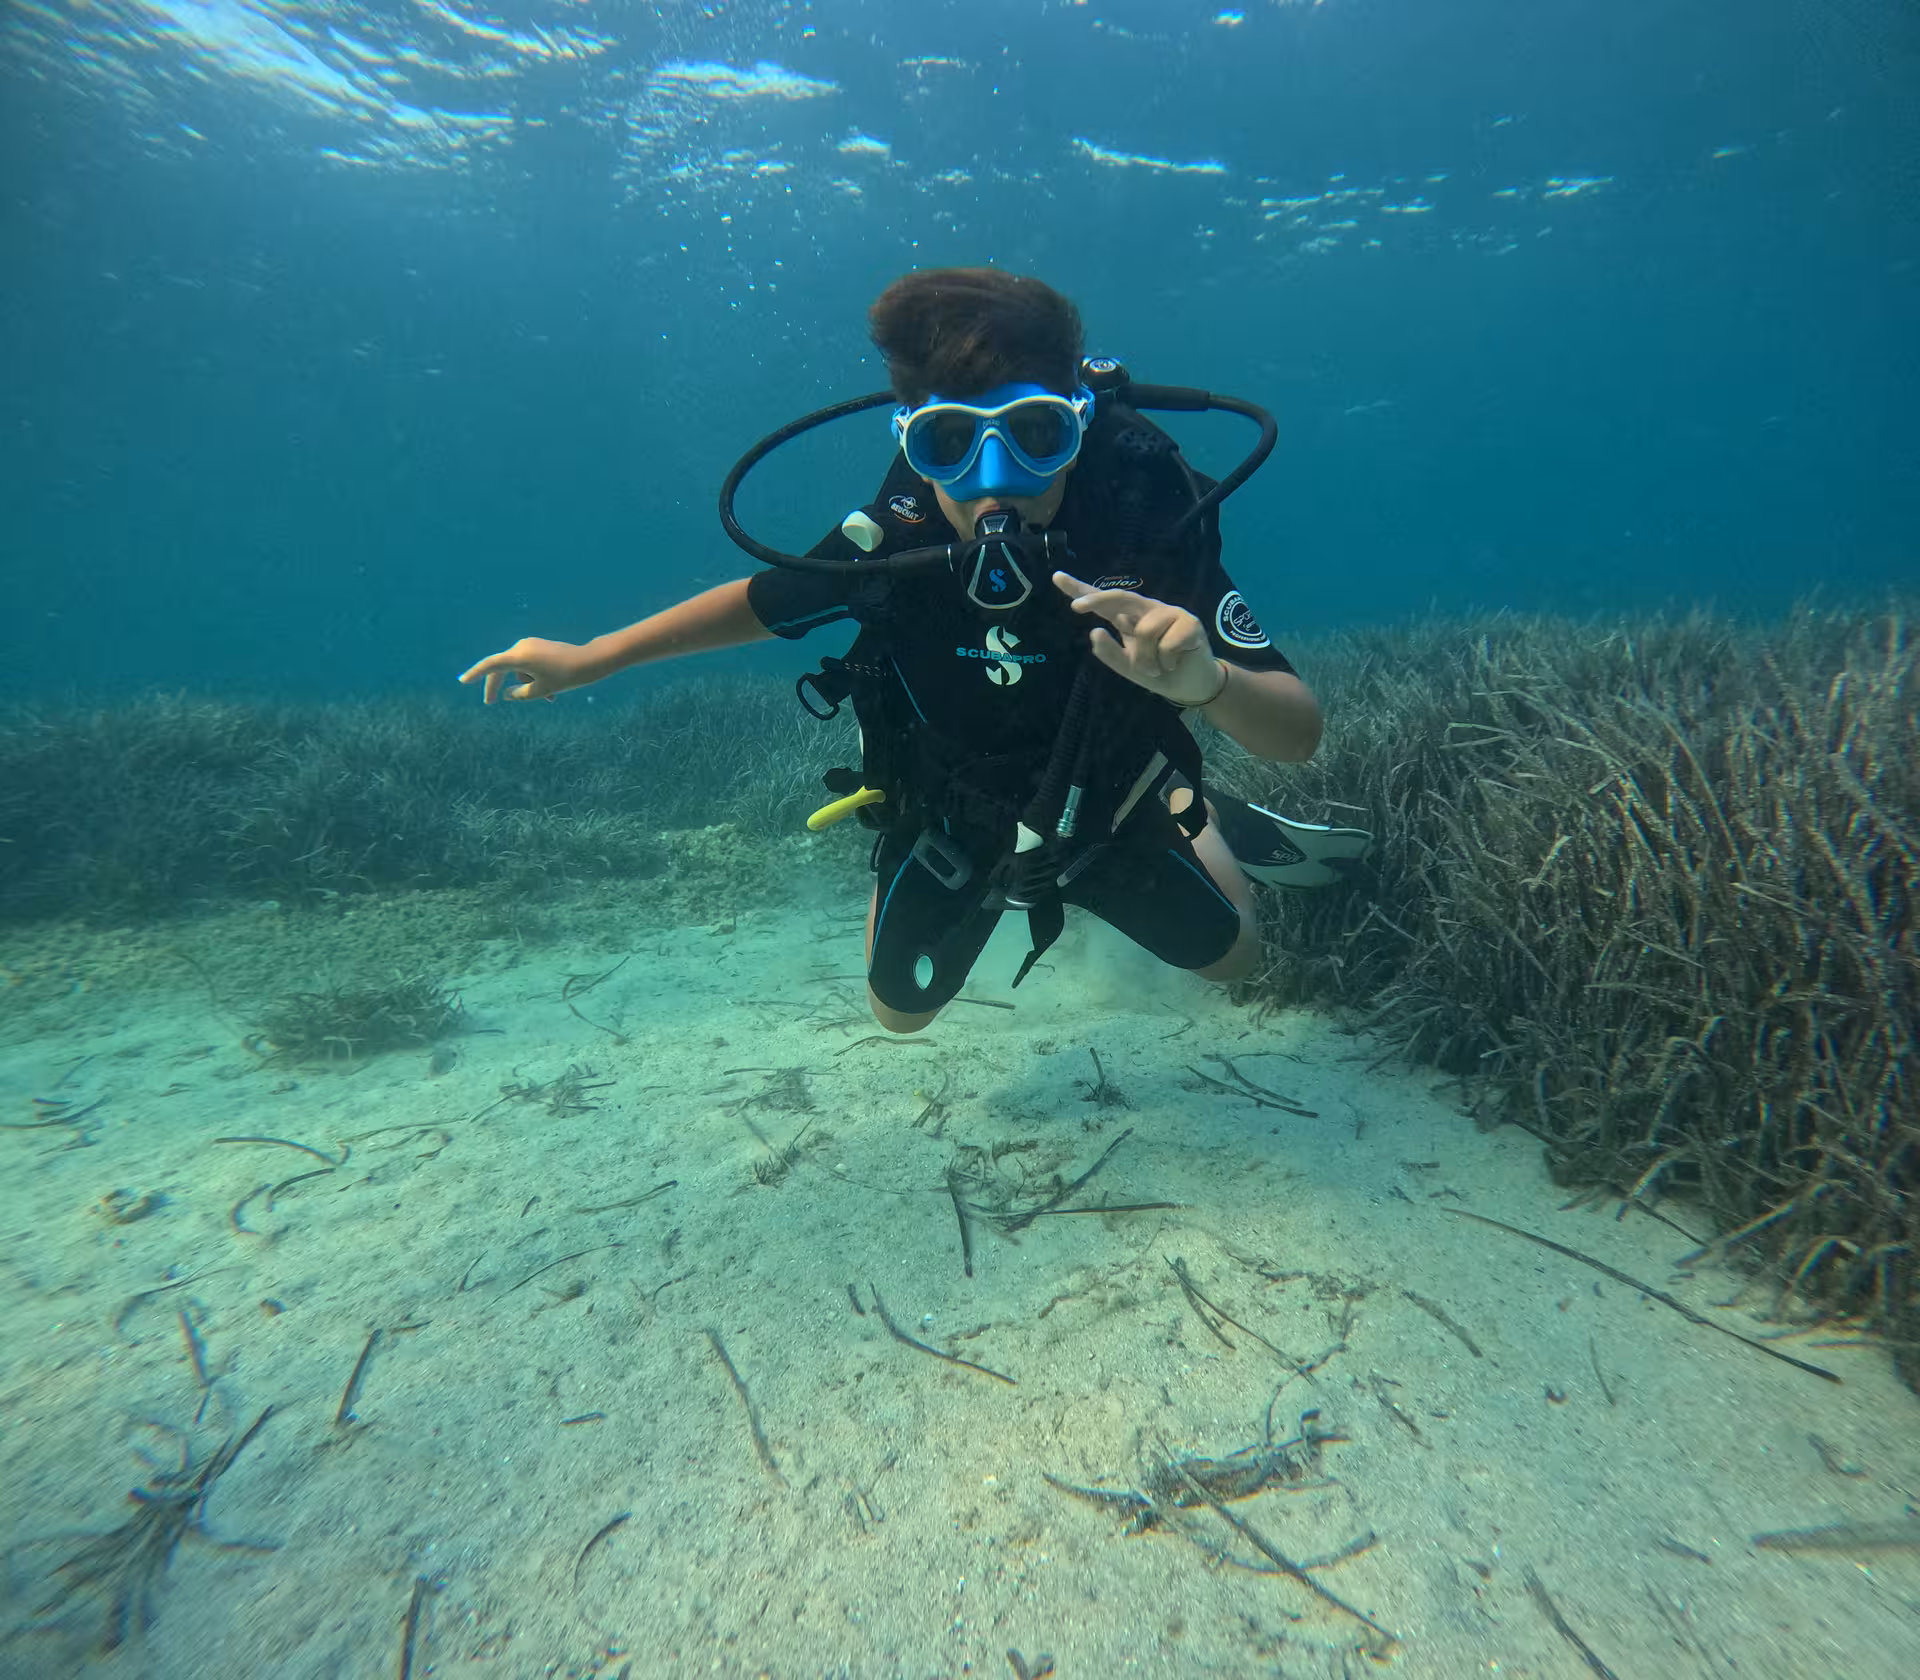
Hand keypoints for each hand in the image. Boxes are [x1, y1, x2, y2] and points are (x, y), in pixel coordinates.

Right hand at [457, 637, 591, 703]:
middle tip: (490, 702)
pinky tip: (551, 692)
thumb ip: (520, 694)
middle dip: (499, 686)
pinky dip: (535, 678)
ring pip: (519, 670)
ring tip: (550, 697)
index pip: (490, 666)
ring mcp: (530, 645)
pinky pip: (529, 665)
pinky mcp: (539, 647)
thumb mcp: (540, 690)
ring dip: (528, 685)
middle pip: (502, 668)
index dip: (475, 674)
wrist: (590, 661)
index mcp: (518, 657)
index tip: (463, 681)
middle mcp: (521, 647)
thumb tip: (508, 694)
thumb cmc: (565, 677)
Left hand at [1053, 572, 1225, 706]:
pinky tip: (1175, 662)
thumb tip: (1094, 632)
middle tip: (1077, 607)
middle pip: (1120, 598)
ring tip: (1157, 668)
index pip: (1103, 602)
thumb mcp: (1128, 668)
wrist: (1192, 686)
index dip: (1081, 589)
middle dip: (1096, 599)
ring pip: (1144, 631)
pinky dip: (1167, 661)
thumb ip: (1110, 654)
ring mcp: (1169, 613)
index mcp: (1130, 618)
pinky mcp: (1189, 623)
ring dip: (1147, 660)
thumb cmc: (1159, 672)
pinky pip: (1167, 644)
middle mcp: (1148, 610)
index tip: (1057, 577)